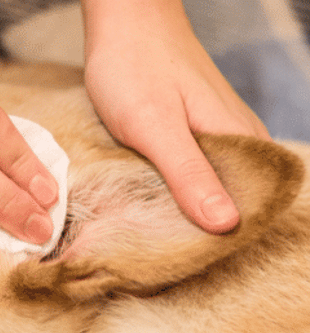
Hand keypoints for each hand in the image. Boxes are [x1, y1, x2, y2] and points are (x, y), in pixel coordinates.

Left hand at [82, 0, 269, 232]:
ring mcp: (221, 129)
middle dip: (208, 227)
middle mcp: (241, 136)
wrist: (126, 19)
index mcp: (241, 140)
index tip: (194, 259)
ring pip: (219, 183)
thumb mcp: (154, 128)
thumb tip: (226, 224)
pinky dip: (183, 186)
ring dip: (194, 208)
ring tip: (161, 234)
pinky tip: (160, 200)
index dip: (230, 236)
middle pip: (238, 198)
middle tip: (170, 253)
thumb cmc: (135, 68)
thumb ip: (189, 174)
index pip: (256, 205)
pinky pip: (202, 167)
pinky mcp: (199, 126)